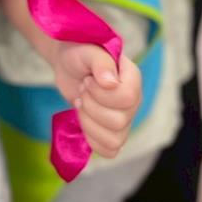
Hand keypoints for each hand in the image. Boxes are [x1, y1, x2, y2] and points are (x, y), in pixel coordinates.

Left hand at [51, 44, 141, 158]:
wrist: (68, 65)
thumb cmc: (78, 54)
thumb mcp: (86, 50)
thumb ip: (100, 62)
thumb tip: (110, 83)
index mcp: (132, 77)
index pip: (127, 97)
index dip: (101, 93)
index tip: (88, 80)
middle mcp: (133, 101)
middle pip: (118, 121)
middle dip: (90, 106)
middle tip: (82, 89)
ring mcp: (125, 119)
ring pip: (114, 139)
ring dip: (88, 122)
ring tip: (82, 103)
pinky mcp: (112, 133)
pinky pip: (109, 150)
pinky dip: (92, 139)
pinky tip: (83, 120)